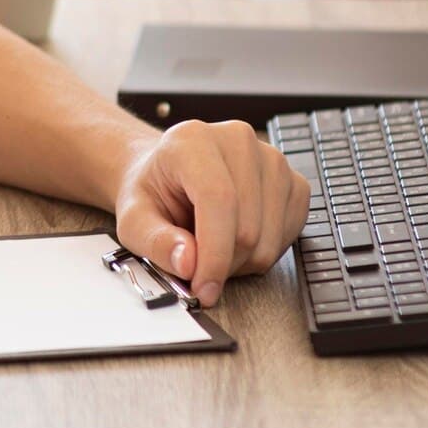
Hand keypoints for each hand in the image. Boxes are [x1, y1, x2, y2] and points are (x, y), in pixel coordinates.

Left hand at [110, 119, 309, 307]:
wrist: (169, 173)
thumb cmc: (154, 191)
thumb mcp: (133, 218)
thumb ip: (155, 241)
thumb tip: (188, 263)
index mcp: (192, 140)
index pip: (218, 199)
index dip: (214, 254)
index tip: (203, 288)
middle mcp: (238, 141)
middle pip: (247, 227)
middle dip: (222, 265)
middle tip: (198, 266)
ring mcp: (271, 159)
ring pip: (269, 239)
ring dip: (241, 262)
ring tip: (214, 246)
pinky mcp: (293, 181)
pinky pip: (289, 236)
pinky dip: (263, 252)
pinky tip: (237, 239)